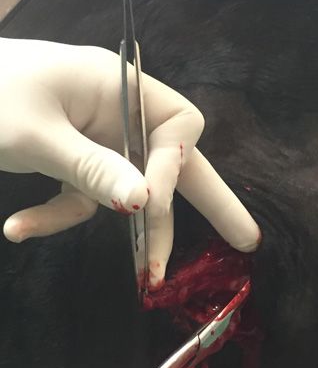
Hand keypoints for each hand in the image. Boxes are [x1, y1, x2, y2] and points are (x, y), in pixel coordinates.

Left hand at [0, 38, 260, 286]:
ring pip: (130, 191)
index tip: (149, 200)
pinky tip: (20, 226)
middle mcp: (116, 114)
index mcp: (117, 89)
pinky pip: (85, 195)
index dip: (173, 166)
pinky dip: (59, 215)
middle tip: (246, 240)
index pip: (177, 127)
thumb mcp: (38, 135)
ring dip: (129, 231)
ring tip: (143, 278)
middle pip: (174, 161)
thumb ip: (93, 169)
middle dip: (208, 203)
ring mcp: (97, 140)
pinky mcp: (73, 162)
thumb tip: (145, 204)